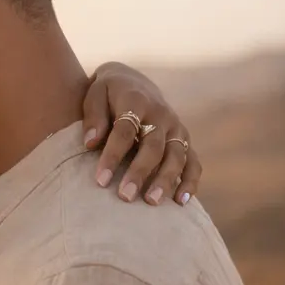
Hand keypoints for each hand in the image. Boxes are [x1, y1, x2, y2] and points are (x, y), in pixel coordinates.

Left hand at [82, 62, 202, 205]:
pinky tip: (181, 201)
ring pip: (176, 156)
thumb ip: (94, 117)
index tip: (100, 181)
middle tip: (125, 196)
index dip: (113, 156)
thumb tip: (90, 142)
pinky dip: (190, 181)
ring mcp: (176, 129)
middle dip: (139, 172)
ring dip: (165, 180)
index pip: (124, 131)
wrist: (133, 82)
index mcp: (136, 101)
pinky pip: (193, 162)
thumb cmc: (108, 94)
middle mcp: (161, 115)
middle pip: (153, 147)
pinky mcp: (185, 141)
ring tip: (151, 202)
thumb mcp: (95, 95)